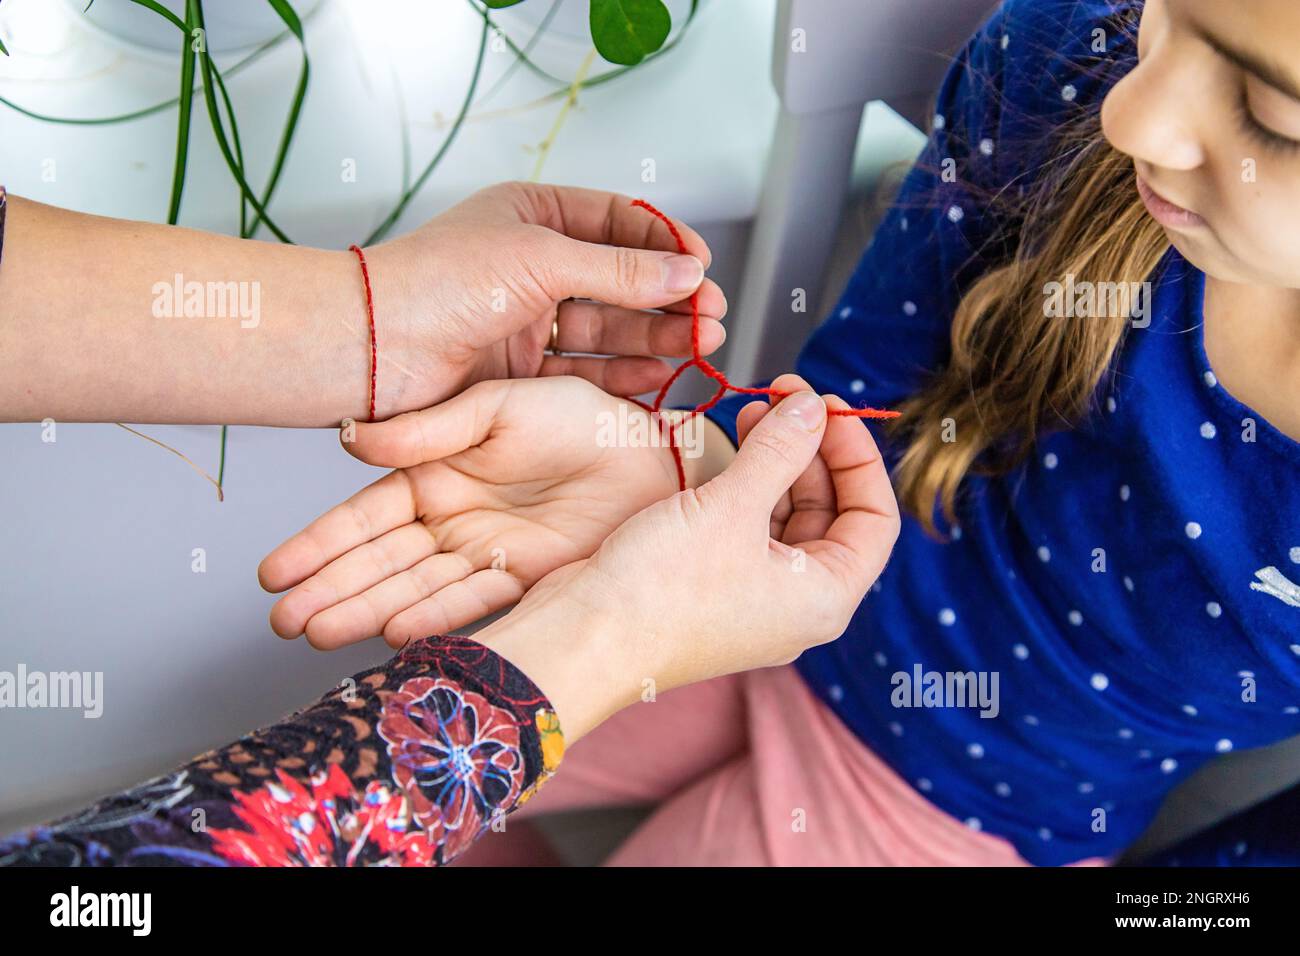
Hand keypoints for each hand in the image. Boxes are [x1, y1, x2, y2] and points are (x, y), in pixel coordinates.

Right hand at [258, 376, 685, 648]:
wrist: (651, 453)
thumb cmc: (581, 417)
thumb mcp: (499, 408)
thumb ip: (429, 430)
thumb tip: (351, 440)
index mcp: (437, 473)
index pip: (366, 515)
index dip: (320, 543)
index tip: (274, 572)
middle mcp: (453, 520)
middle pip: (379, 562)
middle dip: (328, 590)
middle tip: (280, 620)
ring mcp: (484, 554)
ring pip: (413, 587)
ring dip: (364, 611)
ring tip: (315, 634)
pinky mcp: (524, 580)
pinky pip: (471, 601)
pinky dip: (434, 616)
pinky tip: (395, 632)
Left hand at [363, 182, 726, 416]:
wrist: (374, 348)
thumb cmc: (439, 283)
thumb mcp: (541, 260)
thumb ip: (619, 271)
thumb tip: (687, 273)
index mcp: (534, 218)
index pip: (619, 222)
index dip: (665, 243)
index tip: (703, 266)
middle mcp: (533, 267)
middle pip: (621, 280)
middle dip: (670, 298)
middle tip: (712, 316)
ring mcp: (528, 321)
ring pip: (609, 327)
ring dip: (657, 335)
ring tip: (701, 343)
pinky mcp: (522, 372)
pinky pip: (587, 370)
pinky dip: (625, 372)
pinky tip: (660, 373)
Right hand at [475, 375, 901, 739]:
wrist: (582, 638)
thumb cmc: (661, 590)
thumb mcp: (731, 508)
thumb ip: (780, 451)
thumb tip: (813, 408)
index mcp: (825, 597)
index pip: (876, 517)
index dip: (859, 454)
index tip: (829, 407)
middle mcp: (797, 603)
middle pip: (833, 512)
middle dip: (812, 449)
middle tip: (786, 397)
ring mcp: (754, 597)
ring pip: (787, 516)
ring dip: (777, 461)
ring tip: (753, 410)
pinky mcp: (714, 587)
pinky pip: (748, 527)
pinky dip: (745, 485)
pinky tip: (728, 447)